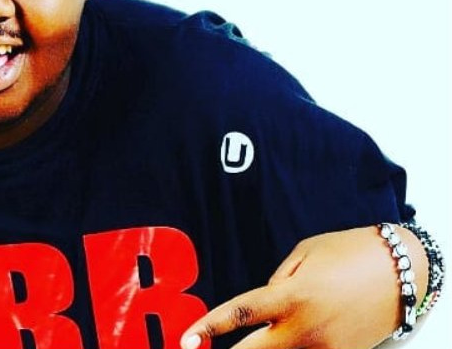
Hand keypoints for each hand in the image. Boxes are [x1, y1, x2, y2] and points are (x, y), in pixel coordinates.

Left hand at [180, 225, 427, 348]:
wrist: (404, 272)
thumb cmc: (349, 252)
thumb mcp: (303, 254)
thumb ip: (276, 282)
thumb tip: (261, 306)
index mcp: (290, 295)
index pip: (239, 314)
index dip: (208, 328)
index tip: (186, 340)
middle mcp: (305, 327)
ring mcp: (325, 348)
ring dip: (265, 348)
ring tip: (263, 332)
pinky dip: (293, 347)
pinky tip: (288, 336)